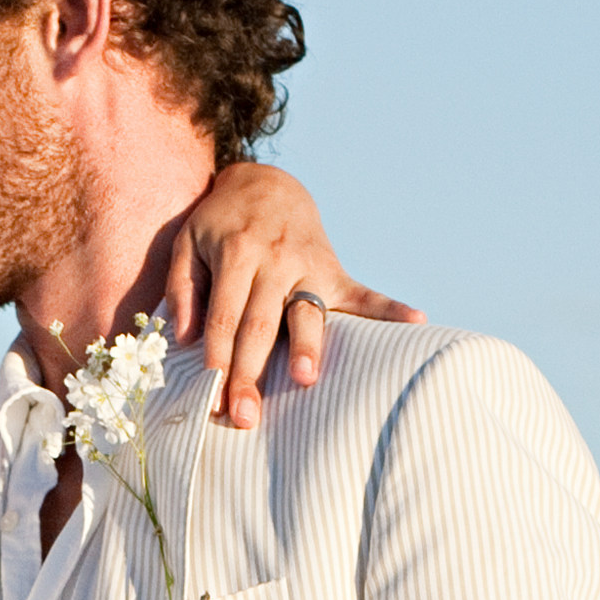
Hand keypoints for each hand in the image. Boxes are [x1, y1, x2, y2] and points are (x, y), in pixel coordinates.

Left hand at [160, 157, 414, 427]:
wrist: (266, 183)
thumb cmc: (220, 224)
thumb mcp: (188, 242)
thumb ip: (182, 288)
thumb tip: (186, 336)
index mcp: (237, 254)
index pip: (226, 315)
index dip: (218, 357)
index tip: (212, 396)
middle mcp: (276, 260)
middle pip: (261, 324)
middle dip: (252, 372)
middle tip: (245, 416)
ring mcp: (310, 266)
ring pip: (307, 313)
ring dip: (309, 346)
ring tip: (308, 379)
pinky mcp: (335, 271)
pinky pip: (364, 294)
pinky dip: (391, 309)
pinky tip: (417, 322)